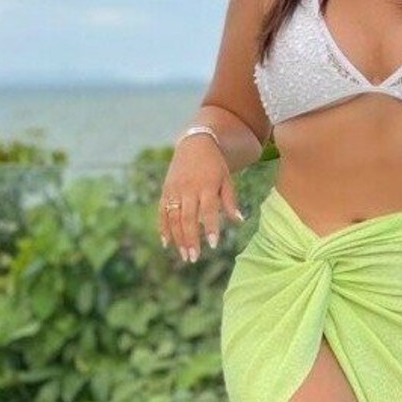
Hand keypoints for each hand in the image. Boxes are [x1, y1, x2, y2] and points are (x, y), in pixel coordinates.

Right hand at [158, 133, 244, 263]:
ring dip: (178, 239)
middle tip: (194, 258)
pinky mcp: (166, 191)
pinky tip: (167, 244)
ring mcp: (174, 190)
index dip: (210, 227)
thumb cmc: (215, 165)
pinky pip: (162, 212)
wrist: (195, 143)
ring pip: (173, 218)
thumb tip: (239, 220)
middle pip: (187, 217)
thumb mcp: (226, 179)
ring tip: (184, 255)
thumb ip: (230, 200)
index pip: (208, 210)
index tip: (213, 245)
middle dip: (190, 239)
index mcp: (206, 185)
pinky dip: (163, 228)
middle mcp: (188, 188)